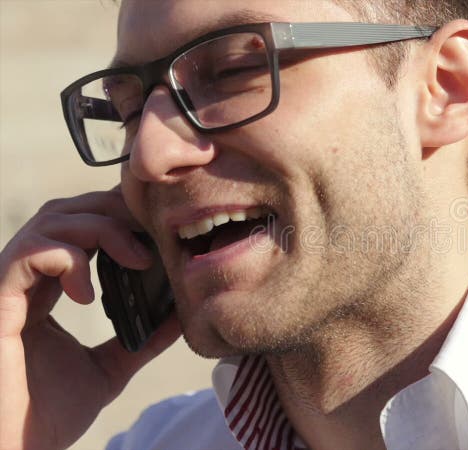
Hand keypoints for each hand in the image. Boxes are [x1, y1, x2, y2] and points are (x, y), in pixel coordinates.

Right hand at [0, 189, 180, 449]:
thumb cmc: (44, 418)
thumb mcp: (107, 370)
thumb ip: (139, 339)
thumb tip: (179, 315)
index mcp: (45, 291)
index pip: (79, 227)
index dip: (118, 216)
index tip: (158, 230)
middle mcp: (24, 282)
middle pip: (66, 210)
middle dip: (115, 211)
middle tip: (154, 234)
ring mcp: (7, 288)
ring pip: (50, 221)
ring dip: (102, 230)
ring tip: (138, 260)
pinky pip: (30, 254)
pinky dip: (68, 260)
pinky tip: (87, 296)